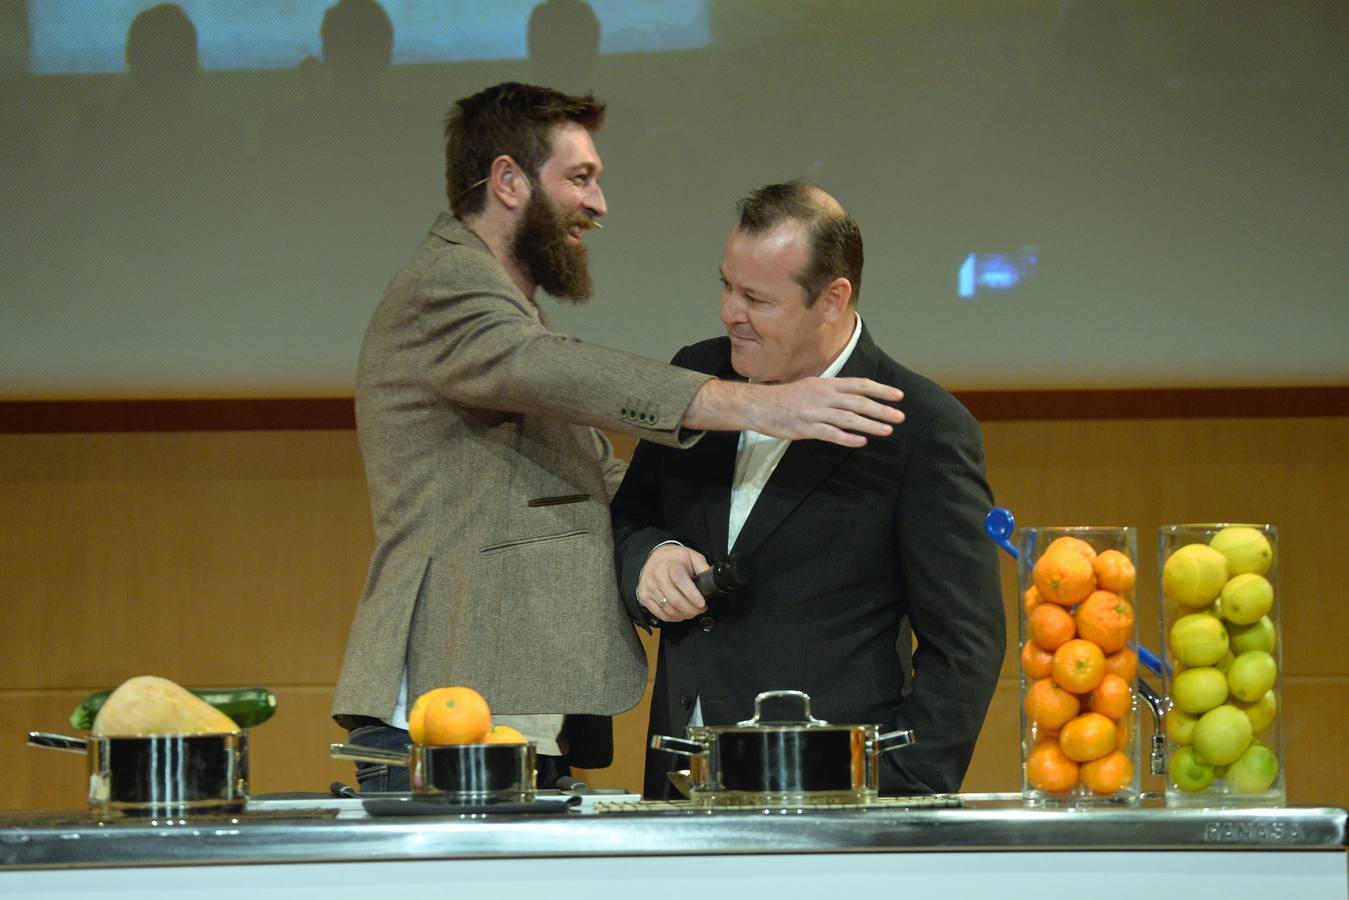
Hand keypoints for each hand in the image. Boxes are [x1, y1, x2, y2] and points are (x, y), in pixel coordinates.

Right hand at [639, 544, 708, 622]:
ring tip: (692, 612)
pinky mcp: (645, 598)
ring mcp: (650, 589)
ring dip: (684, 615)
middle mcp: (658, 577)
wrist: (652, 558)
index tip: (702, 603)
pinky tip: (680, 613)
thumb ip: (703, 567)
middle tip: (700, 609)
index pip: (681, 582)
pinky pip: (660, 614)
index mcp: (670, 566)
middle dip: (692, 609)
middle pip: (675, 600)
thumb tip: (713, 581)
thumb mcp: (691, 556)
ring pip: (669, 610)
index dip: (692, 595)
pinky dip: (673, 618)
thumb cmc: (674, 559)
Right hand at [754, 377, 904, 445]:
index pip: (860, 385)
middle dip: (881, 409)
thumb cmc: (787, 396)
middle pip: (858, 402)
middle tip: (900, 416)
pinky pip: (831, 434)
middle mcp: (824, 396)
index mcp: (827, 384)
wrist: (761, 405)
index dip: (880, 390)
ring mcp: (816, 413)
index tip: (898, 396)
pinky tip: (861, 441)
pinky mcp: (807, 428)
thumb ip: (833, 390)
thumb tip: (855, 394)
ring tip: (887, 430)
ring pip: (849, 418)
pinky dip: (847, 438)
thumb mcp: (812, 385)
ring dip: (870, 425)